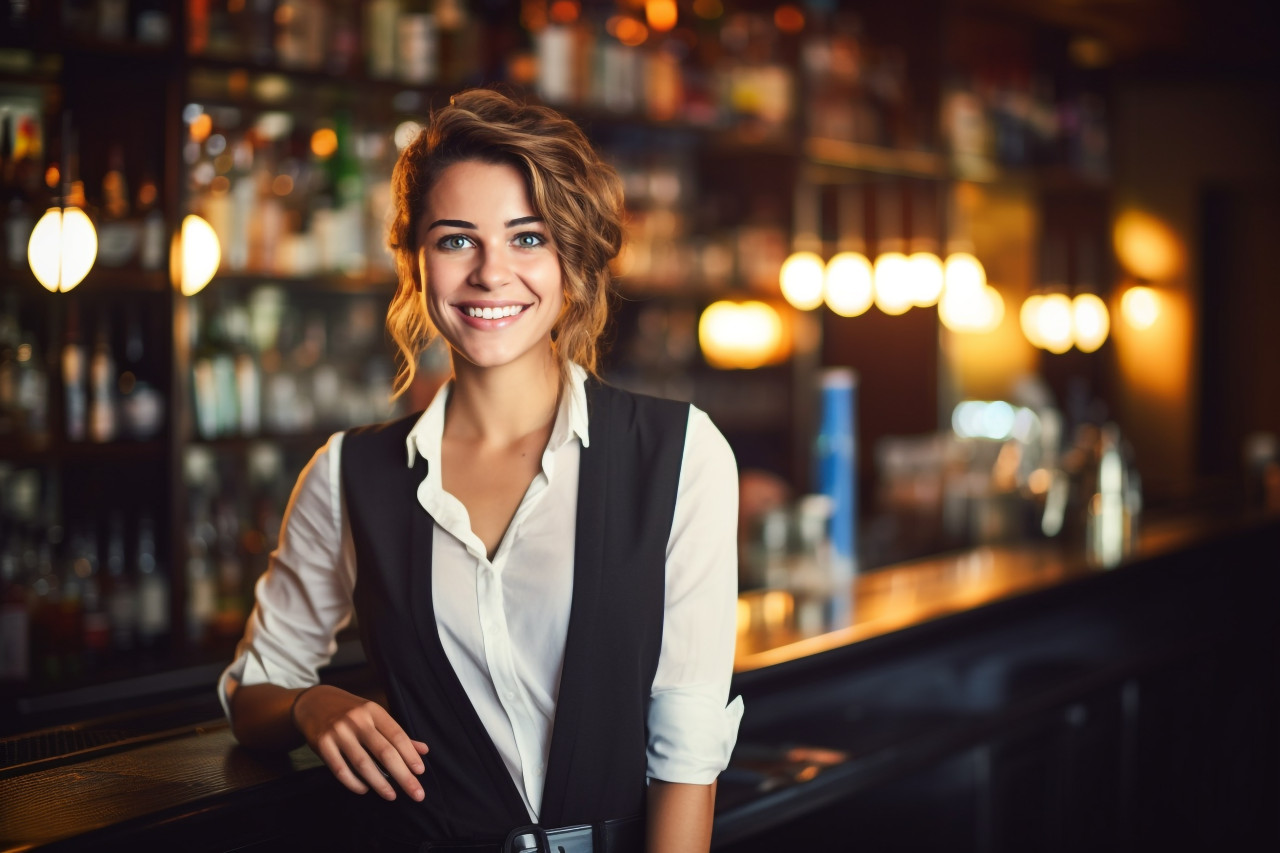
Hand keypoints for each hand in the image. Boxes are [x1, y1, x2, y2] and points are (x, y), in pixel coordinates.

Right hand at [291, 684, 429, 801]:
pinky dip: (354, 783)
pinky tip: (365, 789)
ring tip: (392, 795)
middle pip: (384, 752)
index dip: (410, 755)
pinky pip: (340, 769)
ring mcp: (338, 732)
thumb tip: (424, 750)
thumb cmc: (352, 712)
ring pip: (363, 763)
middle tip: (416, 793)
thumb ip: (397, 734)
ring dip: (380, 783)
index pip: (397, 735)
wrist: (315, 702)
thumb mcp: (375, 715)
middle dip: (403, 775)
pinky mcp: (322, 744)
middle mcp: (357, 719)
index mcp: (374, 711)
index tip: (420, 772)